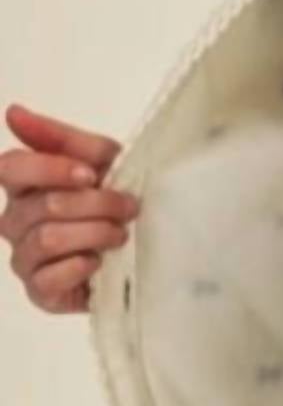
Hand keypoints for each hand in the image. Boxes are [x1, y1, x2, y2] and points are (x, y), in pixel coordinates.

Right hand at [2, 102, 137, 314]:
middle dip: (95, 204)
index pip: (11, 168)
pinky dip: (80, 267)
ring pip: (46, 239)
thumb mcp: (102, 160)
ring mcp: (24, 258)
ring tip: (120, 233)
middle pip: (42, 205)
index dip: (51, 169)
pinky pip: (47, 279)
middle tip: (128, 207)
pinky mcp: (40, 292)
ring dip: (93, 233)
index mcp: (23, 185)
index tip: (90, 174)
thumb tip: (13, 112)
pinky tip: (99, 261)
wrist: (146, 246)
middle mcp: (14, 221)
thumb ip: (61, 138)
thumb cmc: (117, 197)